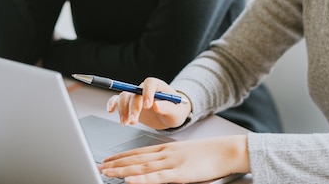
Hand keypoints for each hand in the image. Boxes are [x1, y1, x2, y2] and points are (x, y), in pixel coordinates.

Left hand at [99, 135, 249, 183]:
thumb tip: (158, 167)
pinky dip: (141, 179)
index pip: (139, 152)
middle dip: (116, 163)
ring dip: (121, 170)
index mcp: (168, 148)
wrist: (227, 150)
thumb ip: (171, 159)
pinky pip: (156, 177)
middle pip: (136, 159)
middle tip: (100, 166)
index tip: (109, 159)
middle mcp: (166, 153)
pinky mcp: (180, 174)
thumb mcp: (186, 153)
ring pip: (141, 167)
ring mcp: (172, 163)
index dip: (122, 156)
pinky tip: (129, 180)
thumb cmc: (210, 153)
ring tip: (106, 172)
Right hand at [106, 77, 190, 129]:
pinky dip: (112, 103)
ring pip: (124, 97)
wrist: (170, 116)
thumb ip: (168, 108)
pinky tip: (110, 110)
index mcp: (158, 86)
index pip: (150, 83)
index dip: (147, 93)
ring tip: (126, 123)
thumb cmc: (175, 111)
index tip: (148, 106)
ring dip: (123, 110)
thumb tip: (157, 105)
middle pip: (135, 93)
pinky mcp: (129, 104)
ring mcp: (136, 96)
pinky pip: (118, 100)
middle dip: (133, 107)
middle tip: (134, 121)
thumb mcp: (176, 112)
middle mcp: (145, 89)